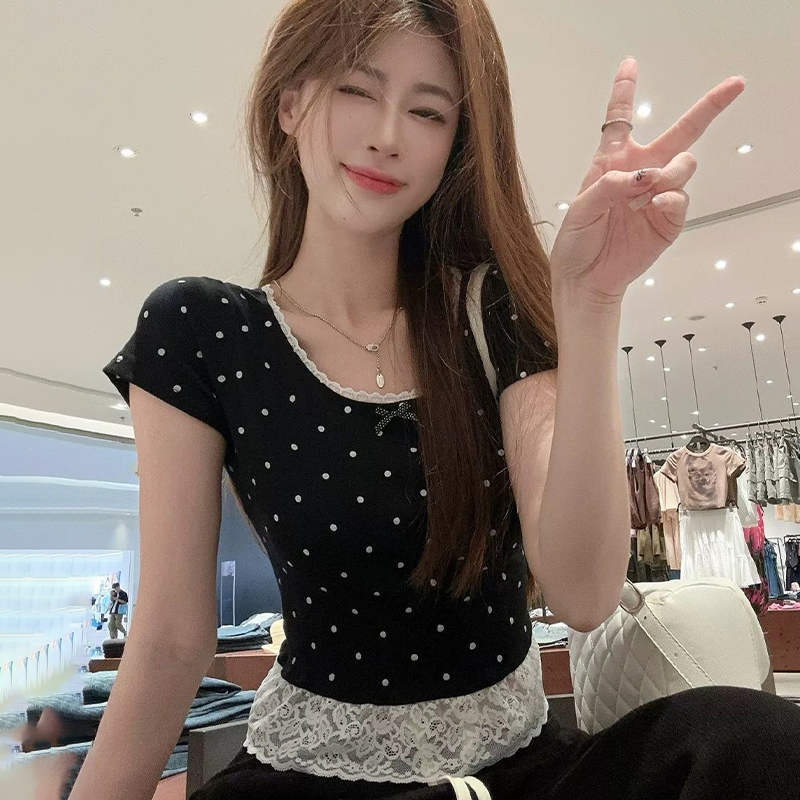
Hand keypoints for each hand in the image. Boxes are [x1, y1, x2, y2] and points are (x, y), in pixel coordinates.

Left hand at [549, 57, 745, 309]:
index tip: (630, 64)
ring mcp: (657, 195)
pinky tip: (655, 204)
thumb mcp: (580, 210)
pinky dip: (670, 198)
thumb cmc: (576, 242)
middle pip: (679, 133)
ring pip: (684, 165)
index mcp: (611, 163)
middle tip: (734, 85)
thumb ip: (607, 186)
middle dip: (709, 107)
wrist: (585, 280)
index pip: (620, 120)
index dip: (625, 90)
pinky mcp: (668, 220)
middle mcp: (639, 173)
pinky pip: (681, 199)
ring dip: (669, 172)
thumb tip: (642, 177)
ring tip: (645, 192)